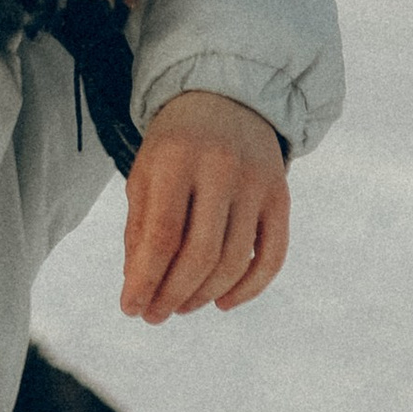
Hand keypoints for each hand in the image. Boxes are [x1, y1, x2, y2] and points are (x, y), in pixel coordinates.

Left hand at [119, 90, 289, 322]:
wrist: (226, 96)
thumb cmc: (176, 143)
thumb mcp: (146, 171)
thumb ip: (140, 226)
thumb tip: (138, 287)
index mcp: (176, 158)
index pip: (161, 234)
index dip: (145, 279)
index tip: (131, 308)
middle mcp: (220, 168)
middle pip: (199, 254)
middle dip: (173, 294)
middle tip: (156, 315)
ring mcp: (256, 183)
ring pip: (234, 261)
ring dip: (205, 295)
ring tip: (182, 306)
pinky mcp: (281, 197)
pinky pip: (272, 256)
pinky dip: (250, 289)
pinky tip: (223, 302)